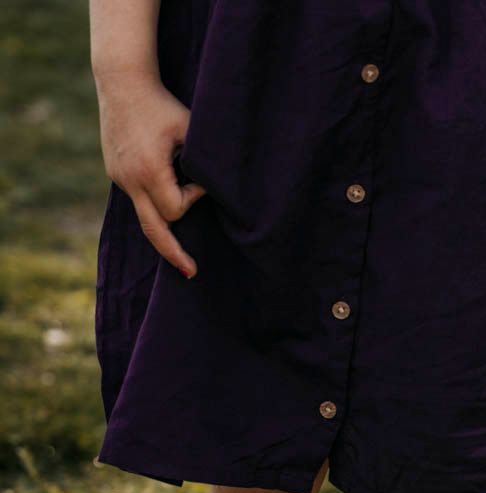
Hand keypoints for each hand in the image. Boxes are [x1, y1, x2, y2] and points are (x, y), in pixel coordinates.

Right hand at [96, 72, 205, 277]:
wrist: (122, 83)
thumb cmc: (164, 105)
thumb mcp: (192, 129)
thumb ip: (207, 161)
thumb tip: (227, 187)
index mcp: (148, 170)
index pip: (175, 208)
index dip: (193, 199)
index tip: (203, 182)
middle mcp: (129, 179)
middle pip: (153, 229)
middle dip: (173, 252)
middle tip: (193, 273)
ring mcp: (118, 177)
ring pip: (144, 217)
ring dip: (164, 231)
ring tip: (181, 255)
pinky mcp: (115, 172)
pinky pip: (137, 199)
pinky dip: (155, 206)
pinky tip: (169, 212)